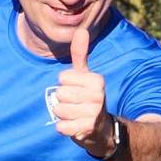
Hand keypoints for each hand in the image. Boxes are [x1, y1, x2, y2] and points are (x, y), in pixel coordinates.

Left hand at [50, 28, 109, 145]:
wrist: (102, 130)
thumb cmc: (89, 99)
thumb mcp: (86, 76)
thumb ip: (81, 54)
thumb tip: (81, 30)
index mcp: (97, 80)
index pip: (62, 78)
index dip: (65, 86)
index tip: (78, 91)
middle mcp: (98, 95)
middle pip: (59, 94)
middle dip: (63, 102)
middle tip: (77, 106)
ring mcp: (94, 113)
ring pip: (58, 110)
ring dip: (63, 116)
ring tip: (76, 116)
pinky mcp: (87, 129)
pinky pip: (61, 126)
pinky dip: (64, 129)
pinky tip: (76, 127)